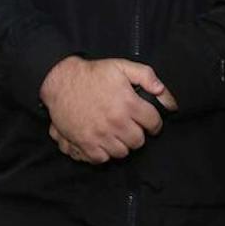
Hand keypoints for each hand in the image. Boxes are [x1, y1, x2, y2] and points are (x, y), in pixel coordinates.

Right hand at [38, 57, 177, 163]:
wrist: (61, 82)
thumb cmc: (93, 74)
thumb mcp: (121, 66)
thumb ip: (146, 76)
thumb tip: (162, 91)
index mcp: (128, 103)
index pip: (154, 123)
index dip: (154, 122)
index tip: (150, 122)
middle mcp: (116, 122)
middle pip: (139, 141)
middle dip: (138, 133)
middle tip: (132, 126)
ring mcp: (100, 135)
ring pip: (123, 152)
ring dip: (122, 144)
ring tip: (118, 133)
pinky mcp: (85, 144)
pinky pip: (103, 159)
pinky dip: (105, 153)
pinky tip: (104, 141)